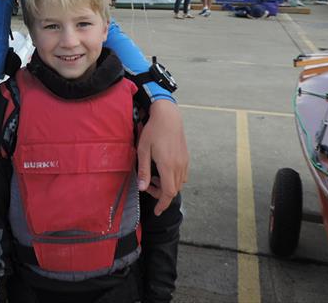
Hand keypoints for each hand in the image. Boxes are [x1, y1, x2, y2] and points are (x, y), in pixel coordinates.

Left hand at [137, 99, 188, 215]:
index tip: (157, 211)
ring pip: (179, 183)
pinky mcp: (186, 157)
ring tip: (155, 177)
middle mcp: (179, 166)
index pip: (168, 193)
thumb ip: (143, 170)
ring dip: (168, 186)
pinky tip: (164, 170)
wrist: (169, 116)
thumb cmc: (153, 131)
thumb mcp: (143, 150)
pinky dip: (173, 179)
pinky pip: (182, 175)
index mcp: (168, 166)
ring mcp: (184, 162)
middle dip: (161, 194)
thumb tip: (141, 188)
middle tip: (148, 186)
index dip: (163, 204)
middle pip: (173, 190)